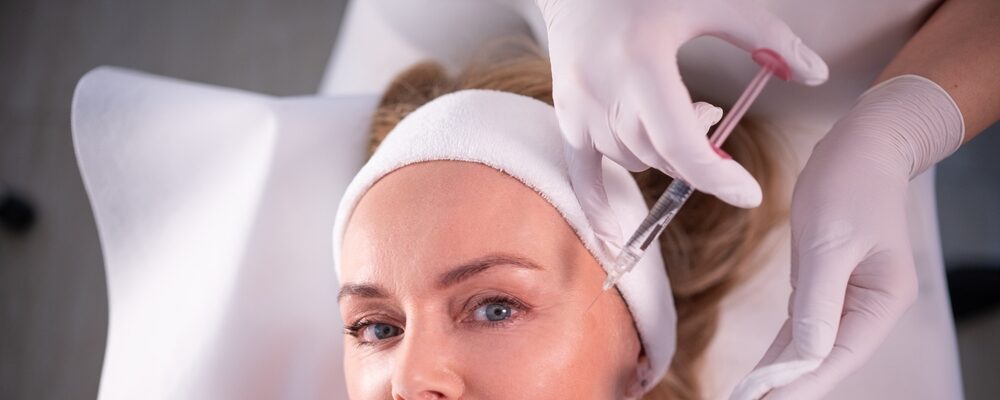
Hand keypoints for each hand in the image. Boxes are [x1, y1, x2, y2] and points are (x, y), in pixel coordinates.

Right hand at [535, 0, 827, 246]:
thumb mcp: (714, 4)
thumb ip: (767, 37)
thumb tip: (816, 74)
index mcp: (642, 62)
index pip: (680, 143)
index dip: (717, 176)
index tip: (749, 194)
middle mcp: (605, 90)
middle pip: (660, 157)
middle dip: (696, 155)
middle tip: (709, 119)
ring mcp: (580, 106)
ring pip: (632, 161)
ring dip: (663, 155)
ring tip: (674, 115)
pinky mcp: (566, 115)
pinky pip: (581, 174)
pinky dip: (599, 204)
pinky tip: (615, 234)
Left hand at [730, 75, 964, 398]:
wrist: (860, 145)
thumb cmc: (851, 183)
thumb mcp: (830, 241)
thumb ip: (818, 301)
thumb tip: (805, 354)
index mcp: (882, 300)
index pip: (839, 355)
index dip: (802, 383)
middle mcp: (868, 306)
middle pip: (826, 358)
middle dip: (789, 385)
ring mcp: (845, 297)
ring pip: (810, 346)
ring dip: (781, 373)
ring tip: (748, 398)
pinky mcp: (824, 284)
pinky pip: (800, 326)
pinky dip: (782, 348)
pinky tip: (762, 371)